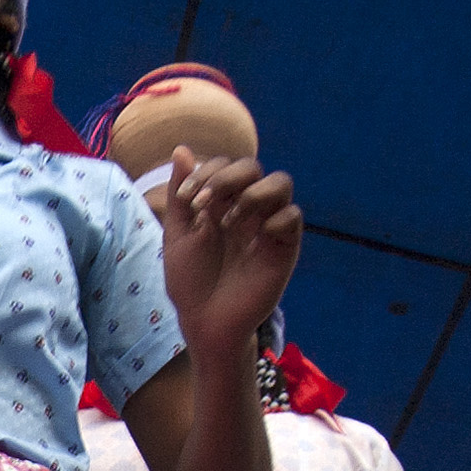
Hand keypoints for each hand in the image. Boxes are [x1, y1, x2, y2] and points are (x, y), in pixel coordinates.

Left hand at [153, 151, 305, 357]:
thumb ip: (181, 193)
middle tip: (206, 206)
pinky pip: (293, 216)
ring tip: (231, 222)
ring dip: (253, 193)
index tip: (187, 200)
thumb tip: (181, 149)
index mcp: (222, 202)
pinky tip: (254, 239)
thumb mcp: (178, 234)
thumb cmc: (190, 281)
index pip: (225, 164)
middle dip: (227, 177)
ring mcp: (267, 225)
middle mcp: (247, 209)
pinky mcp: (284, 247)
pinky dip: (275, 219)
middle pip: (253, 167)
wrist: (204, 321)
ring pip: (280, 182)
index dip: (206, 172)